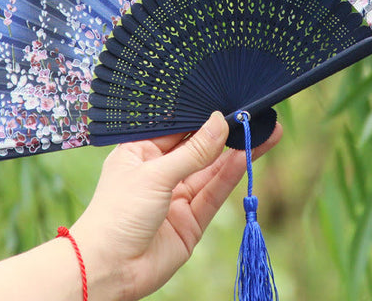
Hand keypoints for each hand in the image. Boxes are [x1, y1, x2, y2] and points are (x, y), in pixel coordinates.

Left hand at [71, 111, 281, 300]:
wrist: (107, 271)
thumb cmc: (117, 214)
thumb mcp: (155, 174)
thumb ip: (193, 152)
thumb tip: (220, 121)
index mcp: (140, 152)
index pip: (177, 127)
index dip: (202, 115)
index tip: (228, 99)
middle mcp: (159, 171)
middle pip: (198, 147)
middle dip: (225, 133)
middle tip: (254, 114)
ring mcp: (176, 196)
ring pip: (211, 169)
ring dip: (236, 152)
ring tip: (264, 131)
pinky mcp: (190, 221)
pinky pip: (214, 193)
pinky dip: (231, 175)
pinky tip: (248, 156)